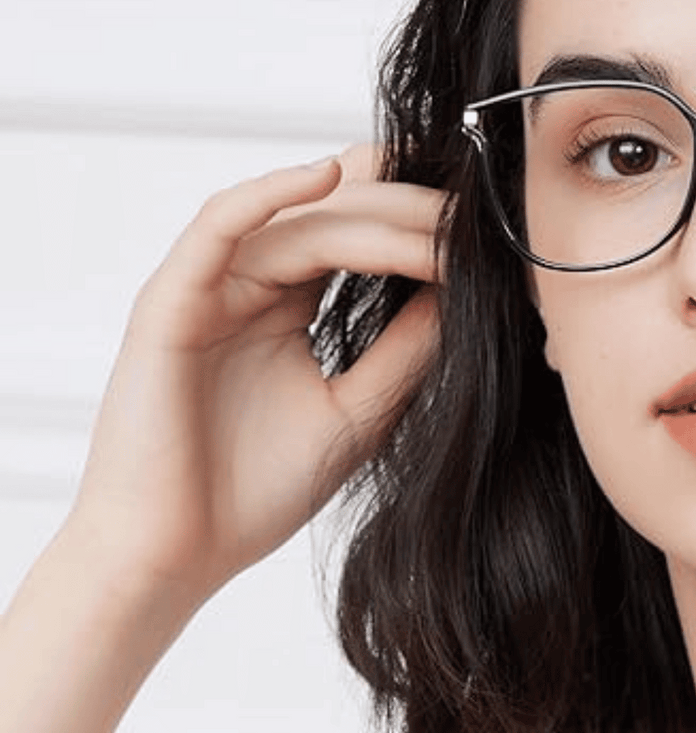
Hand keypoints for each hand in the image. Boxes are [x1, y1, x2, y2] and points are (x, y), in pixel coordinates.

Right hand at [65, 145, 443, 615]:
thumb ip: (407, 348)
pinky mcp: (169, 302)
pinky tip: (328, 175)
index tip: (489, 230)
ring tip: (436, 214)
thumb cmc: (253, 492)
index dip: (420, 223)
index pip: (359, 236)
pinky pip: (218, 227)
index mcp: (289, 305)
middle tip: (476, 213)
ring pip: (296, 219)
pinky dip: (270, 193)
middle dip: (410, 211)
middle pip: (335, 215)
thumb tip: (466, 289)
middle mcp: (249, 285)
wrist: (176, 557)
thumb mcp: (360, 410)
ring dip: (370, 211)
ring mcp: (208, 289)